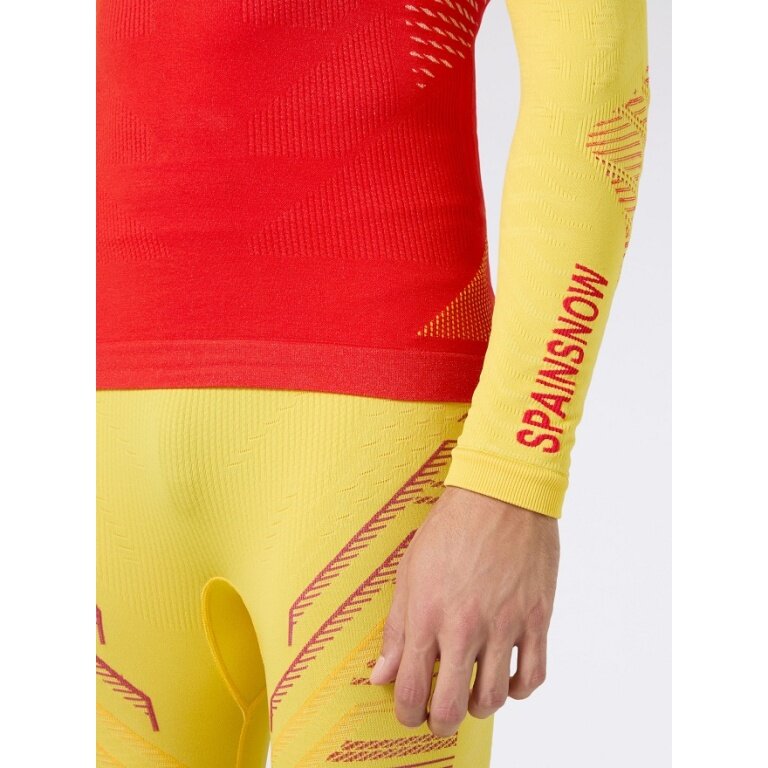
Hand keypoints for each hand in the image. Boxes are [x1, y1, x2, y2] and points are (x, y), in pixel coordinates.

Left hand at [369, 484, 559, 735]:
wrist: (500, 494)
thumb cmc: (450, 527)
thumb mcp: (410, 572)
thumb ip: (397, 629)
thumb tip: (381, 676)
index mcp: (428, 615)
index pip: (411, 690)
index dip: (406, 714)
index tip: (409, 714)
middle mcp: (465, 627)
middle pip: (451, 708)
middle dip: (439, 723)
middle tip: (439, 717)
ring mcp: (505, 625)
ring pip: (493, 699)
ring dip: (478, 708)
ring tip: (471, 695)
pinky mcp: (537, 618)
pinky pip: (532, 677)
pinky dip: (518, 689)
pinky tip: (506, 678)